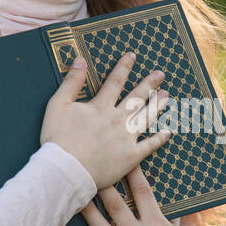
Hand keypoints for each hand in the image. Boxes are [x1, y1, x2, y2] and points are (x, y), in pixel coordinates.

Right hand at [40, 51, 172, 190]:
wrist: (65, 170)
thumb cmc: (57, 139)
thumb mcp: (58, 105)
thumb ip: (71, 82)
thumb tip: (80, 60)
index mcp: (100, 106)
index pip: (115, 82)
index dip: (124, 67)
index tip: (133, 56)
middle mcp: (117, 119)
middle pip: (137, 98)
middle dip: (150, 84)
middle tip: (161, 75)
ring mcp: (126, 138)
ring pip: (146, 118)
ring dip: (157, 106)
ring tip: (167, 96)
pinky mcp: (131, 157)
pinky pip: (149, 146)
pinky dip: (159, 139)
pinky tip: (168, 132)